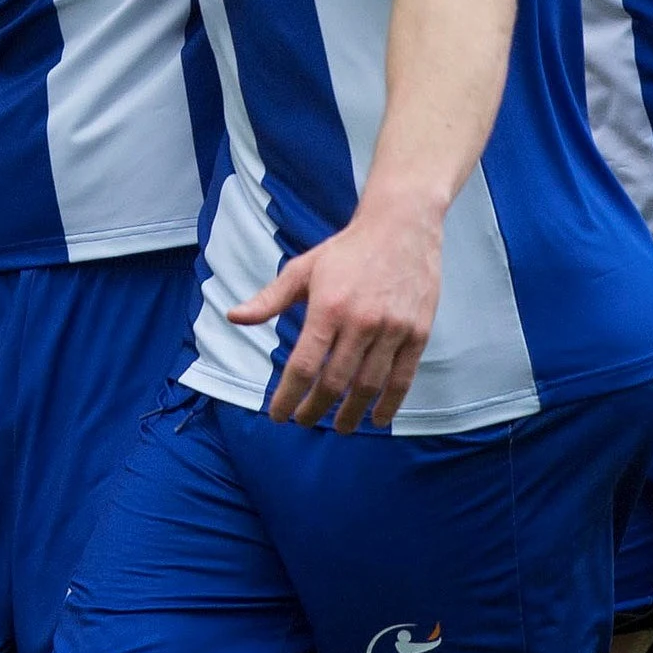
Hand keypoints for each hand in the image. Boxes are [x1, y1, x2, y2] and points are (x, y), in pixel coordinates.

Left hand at [227, 202, 444, 431]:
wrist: (402, 226)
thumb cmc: (347, 250)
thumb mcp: (303, 268)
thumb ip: (269, 299)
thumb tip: (234, 317)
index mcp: (328, 307)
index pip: (304, 365)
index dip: (289, 396)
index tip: (279, 415)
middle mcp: (361, 321)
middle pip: (335, 381)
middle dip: (316, 409)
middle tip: (305, 422)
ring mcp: (392, 329)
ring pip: (369, 385)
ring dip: (352, 414)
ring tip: (340, 427)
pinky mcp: (418, 333)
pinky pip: (403, 378)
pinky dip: (390, 404)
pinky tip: (377, 418)